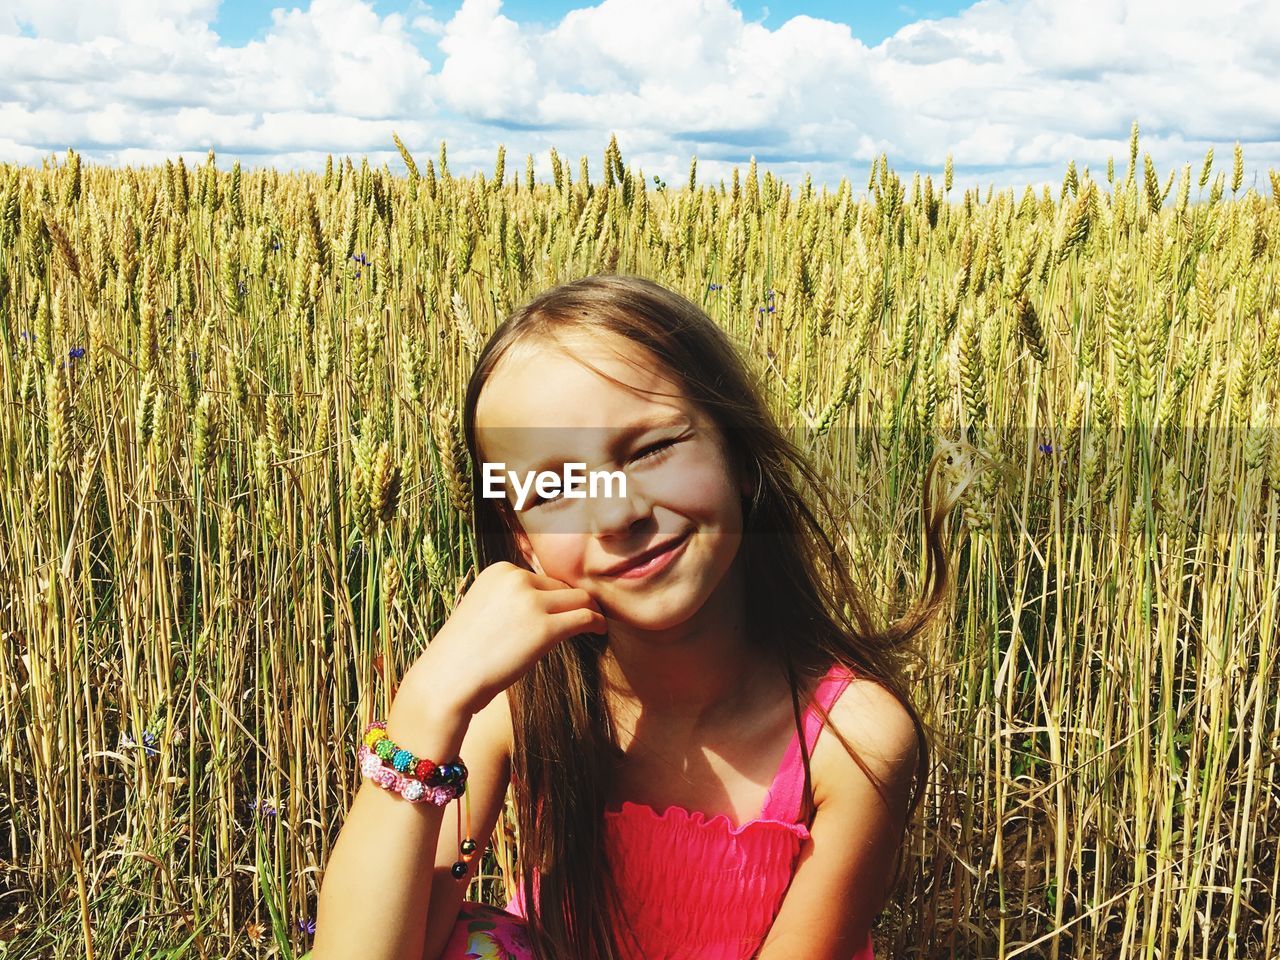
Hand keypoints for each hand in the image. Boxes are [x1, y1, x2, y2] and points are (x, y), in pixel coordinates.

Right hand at [404, 561, 607, 718]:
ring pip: (579, 599)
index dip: (553, 597)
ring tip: (597, 623)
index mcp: (499, 570)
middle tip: (583, 619)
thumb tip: (543, 606)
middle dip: (571, 604)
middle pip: (561, 587)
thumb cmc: (461, 655)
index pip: (540, 578)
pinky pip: (584, 618)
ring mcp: (531, 601)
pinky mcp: (545, 628)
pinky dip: (597, 622)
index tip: (559, 611)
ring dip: (590, 611)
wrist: (446, 680)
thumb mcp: (482, 610)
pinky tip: (600, 631)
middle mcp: (516, 577)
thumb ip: (510, 601)